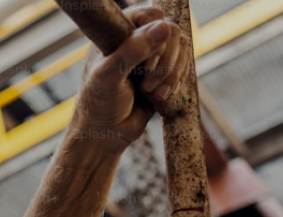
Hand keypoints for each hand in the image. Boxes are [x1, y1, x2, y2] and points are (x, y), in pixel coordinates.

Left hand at [72, 6, 189, 149]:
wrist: (105, 134)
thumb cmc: (99, 105)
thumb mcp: (110, 77)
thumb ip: (132, 51)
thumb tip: (164, 27)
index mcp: (115, 32)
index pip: (150, 15)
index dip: (154, 37)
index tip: (144, 65)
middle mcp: (134, 39)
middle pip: (171, 31)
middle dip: (165, 61)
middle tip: (146, 85)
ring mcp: (150, 54)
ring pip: (182, 47)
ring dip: (172, 73)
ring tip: (153, 93)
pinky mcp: (162, 71)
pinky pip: (184, 64)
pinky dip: (177, 80)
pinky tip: (161, 96)